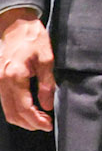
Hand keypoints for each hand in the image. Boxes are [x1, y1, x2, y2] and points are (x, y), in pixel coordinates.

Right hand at [0, 8, 53, 131]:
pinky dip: (17, 110)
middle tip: (46, 124)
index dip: (36, 120)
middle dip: (29, 123)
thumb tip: (48, 105)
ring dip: (23, 119)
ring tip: (40, 119)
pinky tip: (31, 110)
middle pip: (12, 113)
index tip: (48, 125)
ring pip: (7, 110)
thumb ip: (47, 84)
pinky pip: (5, 102)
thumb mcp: (46, 60)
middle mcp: (2, 81)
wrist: (15, 25)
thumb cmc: (33, 39)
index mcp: (14, 76)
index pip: (24, 108)